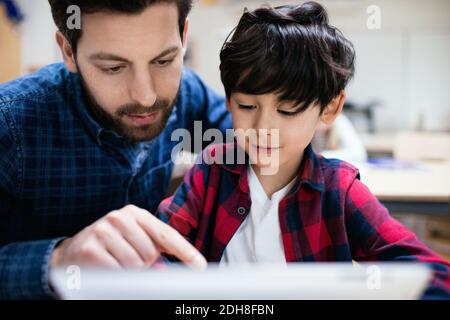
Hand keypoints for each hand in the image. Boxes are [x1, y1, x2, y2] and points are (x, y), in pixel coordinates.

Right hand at [50, 205, 205, 268]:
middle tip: (127, 259)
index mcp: (135, 213)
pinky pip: (117, 273)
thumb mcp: (134, 242)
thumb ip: (155, 250)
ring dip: (129, 272)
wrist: (71, 253)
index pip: (166, 235)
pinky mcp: (91, 248)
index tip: (200, 266)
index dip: (185, 251)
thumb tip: (172, 269)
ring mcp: (103, 231)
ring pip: (135, 265)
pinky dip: (116, 277)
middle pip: (151, 253)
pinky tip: (105, 268)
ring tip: (115, 263)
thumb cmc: (110, 247)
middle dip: (144, 264)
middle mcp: (120, 217)